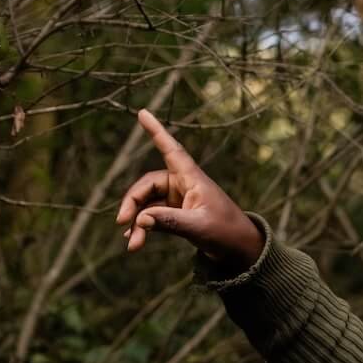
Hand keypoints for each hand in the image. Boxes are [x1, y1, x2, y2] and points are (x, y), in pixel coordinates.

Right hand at [115, 109, 262, 268]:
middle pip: (147, 185)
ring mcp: (179, 198)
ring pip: (148, 203)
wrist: (240, 249)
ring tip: (132, 244)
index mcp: (192, 178)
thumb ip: (169, 222)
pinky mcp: (177, 212)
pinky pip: (153, 215)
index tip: (143, 113)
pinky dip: (144, 226)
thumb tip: (140, 219)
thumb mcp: (198, 226)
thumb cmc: (226, 232)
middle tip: (122, 222)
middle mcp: (183, 184)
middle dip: (133, 203)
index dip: (156, 131)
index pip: (171, 150)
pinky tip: (134, 240)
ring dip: (138, 221)